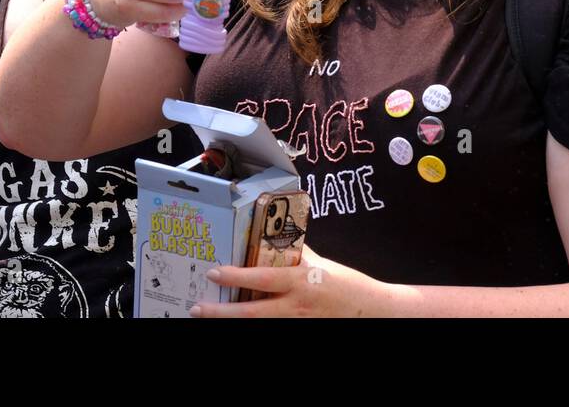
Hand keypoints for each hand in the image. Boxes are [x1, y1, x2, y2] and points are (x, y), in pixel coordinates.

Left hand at [191, 245, 393, 317]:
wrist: (371, 311)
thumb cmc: (347, 285)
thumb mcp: (321, 264)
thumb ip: (298, 254)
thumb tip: (279, 238)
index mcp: (300, 282)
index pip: (261, 279)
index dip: (235, 276)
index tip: (214, 272)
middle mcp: (295, 307)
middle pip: (250, 313)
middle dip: (220, 312)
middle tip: (197, 307)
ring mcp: (296, 323)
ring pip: (256, 324)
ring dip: (231, 320)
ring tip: (209, 316)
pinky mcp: (299, 330)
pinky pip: (271, 327)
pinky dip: (253, 325)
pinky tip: (237, 321)